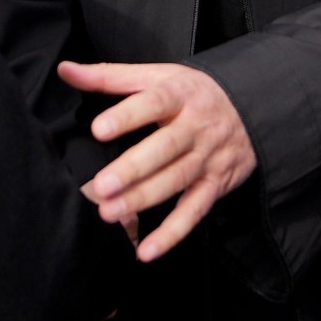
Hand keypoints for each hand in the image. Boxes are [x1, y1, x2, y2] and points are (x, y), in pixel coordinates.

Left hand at [59, 60, 256, 262]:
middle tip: (101, 185)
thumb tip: (66, 70)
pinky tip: (147, 250)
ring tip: (110, 213)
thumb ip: (109, 76)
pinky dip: (172, 234)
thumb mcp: (158, 75)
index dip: (127, 117)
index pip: (153, 103)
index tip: (99, 129)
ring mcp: (208, 158)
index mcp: (180, 95)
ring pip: (177, 181)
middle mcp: (196, 127)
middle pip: (165, 149)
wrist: (254, 109)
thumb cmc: (193, 93)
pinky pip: (194, 212)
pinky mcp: (216, 186)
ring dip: (144, 199)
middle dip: (133, 169)